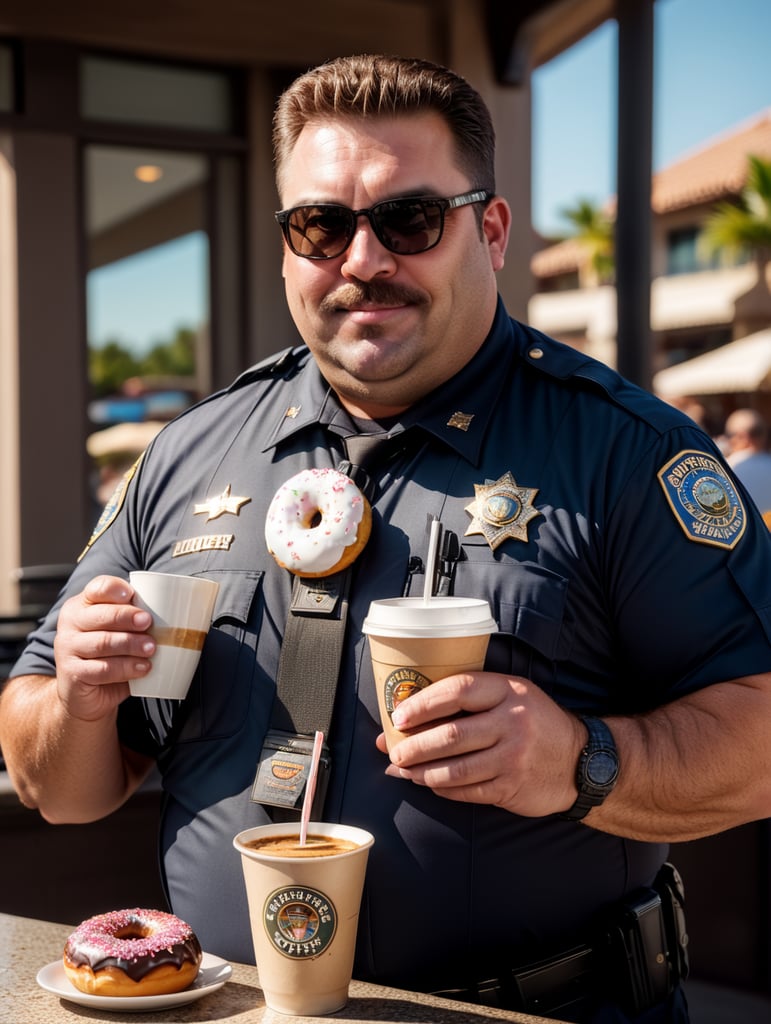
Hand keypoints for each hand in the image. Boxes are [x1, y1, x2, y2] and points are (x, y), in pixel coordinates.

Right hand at [53, 574, 154, 721]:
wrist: (86, 694)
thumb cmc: (109, 655)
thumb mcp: (118, 631)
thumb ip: (135, 617)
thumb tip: (178, 608)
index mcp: (83, 605)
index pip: (96, 588)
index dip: (114, 589)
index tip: (131, 594)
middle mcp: (71, 624)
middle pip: (101, 615)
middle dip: (127, 617)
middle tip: (149, 622)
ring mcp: (68, 649)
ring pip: (103, 643)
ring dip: (131, 644)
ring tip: (152, 648)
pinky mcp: (73, 674)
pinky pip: (102, 669)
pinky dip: (126, 668)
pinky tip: (143, 668)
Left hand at [377, 671, 584, 816]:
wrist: (581, 761)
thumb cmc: (534, 723)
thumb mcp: (511, 696)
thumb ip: (468, 702)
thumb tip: (408, 717)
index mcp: (508, 691)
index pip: (457, 691)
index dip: (423, 704)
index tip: (398, 716)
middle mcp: (512, 722)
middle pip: (451, 735)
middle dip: (414, 746)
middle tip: (393, 752)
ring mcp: (513, 757)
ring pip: (455, 768)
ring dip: (422, 772)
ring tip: (404, 771)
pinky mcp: (512, 787)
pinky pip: (467, 791)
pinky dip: (443, 789)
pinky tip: (430, 784)